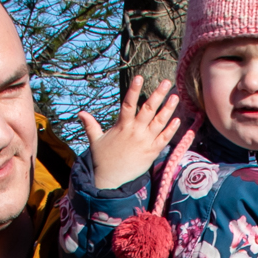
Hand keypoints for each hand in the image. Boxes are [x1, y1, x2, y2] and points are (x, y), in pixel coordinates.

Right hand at [78, 75, 182, 193]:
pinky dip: (171, 130)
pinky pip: (164, 139)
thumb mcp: (95, 140)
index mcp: (122, 126)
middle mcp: (135, 131)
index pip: (128, 104)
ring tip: (175, 96)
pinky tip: (177, 119)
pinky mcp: (151, 152)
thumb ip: (91, 125)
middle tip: (166, 82)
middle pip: (148, 110)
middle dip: (157, 95)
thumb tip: (80, 113)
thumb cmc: (103, 159)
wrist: (111, 180)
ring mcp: (144, 142)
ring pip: (159, 122)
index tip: (139, 77)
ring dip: (168, 109)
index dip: (133, 90)